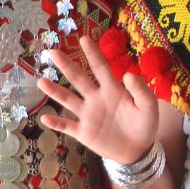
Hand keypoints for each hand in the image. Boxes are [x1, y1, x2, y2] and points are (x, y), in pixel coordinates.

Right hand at [37, 35, 158, 162]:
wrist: (138, 150)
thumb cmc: (144, 124)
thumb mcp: (148, 106)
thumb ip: (141, 90)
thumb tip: (128, 74)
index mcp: (112, 89)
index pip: (100, 68)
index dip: (93, 54)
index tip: (83, 39)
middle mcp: (96, 98)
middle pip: (79, 79)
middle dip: (66, 66)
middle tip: (53, 52)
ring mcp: (88, 115)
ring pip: (68, 100)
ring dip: (55, 91)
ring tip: (41, 81)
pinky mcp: (83, 132)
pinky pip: (67, 126)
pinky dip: (56, 123)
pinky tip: (44, 118)